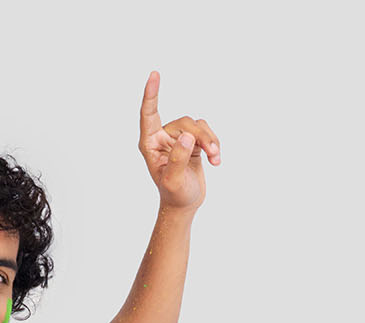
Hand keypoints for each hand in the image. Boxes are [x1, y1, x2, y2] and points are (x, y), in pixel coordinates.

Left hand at [138, 71, 220, 211]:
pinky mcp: (191, 140)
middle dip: (201, 136)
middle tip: (213, 152)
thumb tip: (186, 136)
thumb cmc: (175, 195)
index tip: (154, 74)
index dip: (151, 94)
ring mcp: (177, 137)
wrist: (184, 205)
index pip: (149, 114)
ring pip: (197, 125)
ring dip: (209, 140)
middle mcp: (162, 137)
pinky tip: (216, 159)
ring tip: (216, 157)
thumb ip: (178, 158)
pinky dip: (213, 142)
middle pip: (185, 122)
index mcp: (150, 144)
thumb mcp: (173, 181)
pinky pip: (205, 131)